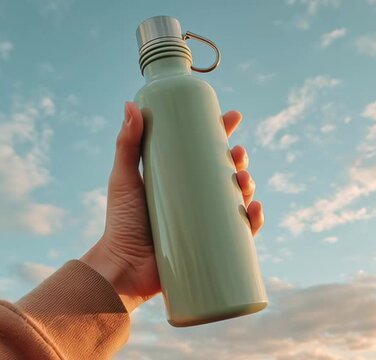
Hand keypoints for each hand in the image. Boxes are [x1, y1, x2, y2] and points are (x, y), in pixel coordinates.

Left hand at [81, 102, 263, 312]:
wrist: (124, 268)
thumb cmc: (120, 223)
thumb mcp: (124, 178)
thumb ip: (126, 143)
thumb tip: (131, 104)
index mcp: (178, 180)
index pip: (204, 151)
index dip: (222, 134)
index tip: (233, 118)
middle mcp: (194, 200)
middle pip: (225, 174)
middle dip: (238, 160)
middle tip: (238, 154)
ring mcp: (205, 223)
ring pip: (237, 200)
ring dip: (249, 186)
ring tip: (244, 181)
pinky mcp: (212, 247)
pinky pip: (241, 234)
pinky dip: (254, 221)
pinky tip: (255, 209)